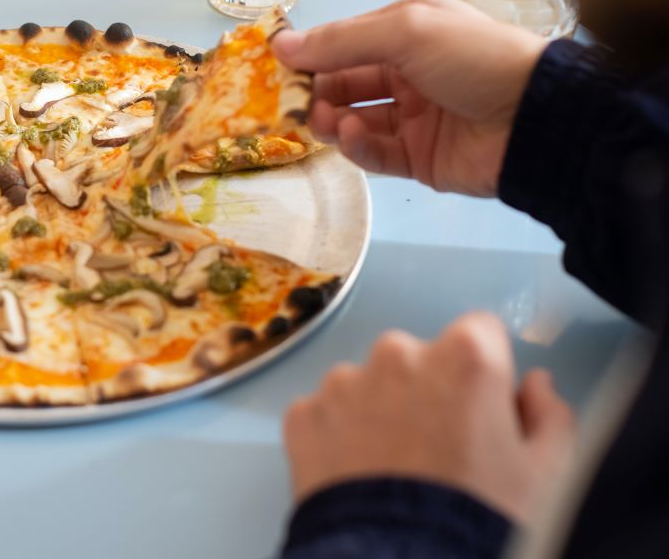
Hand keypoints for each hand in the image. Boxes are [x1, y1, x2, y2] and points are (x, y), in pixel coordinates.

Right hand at [274, 0, 545, 196]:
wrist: (535, 118)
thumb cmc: (472, 58)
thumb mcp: (406, 31)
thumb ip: (341, 40)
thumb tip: (280, 44)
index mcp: (408, 35)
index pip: (346, 44)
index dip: (311, 55)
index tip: (275, 68)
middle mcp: (408, 74)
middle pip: (345, 84)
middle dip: (316, 92)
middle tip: (291, 103)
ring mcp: (414, 119)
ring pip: (354, 120)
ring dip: (331, 119)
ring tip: (322, 120)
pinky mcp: (418, 159)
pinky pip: (375, 153)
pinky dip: (357, 147)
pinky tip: (351, 136)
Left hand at [284, 313, 574, 521]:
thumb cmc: (472, 521)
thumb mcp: (546, 476)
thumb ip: (549, 416)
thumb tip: (537, 388)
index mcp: (465, 357)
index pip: (481, 333)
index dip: (485, 372)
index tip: (483, 404)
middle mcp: (399, 355)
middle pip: (420, 357)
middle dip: (429, 390)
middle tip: (439, 448)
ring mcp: (344, 383)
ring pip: (369, 384)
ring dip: (380, 412)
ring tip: (396, 468)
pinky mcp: (304, 414)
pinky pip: (326, 414)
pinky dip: (338, 437)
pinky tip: (361, 475)